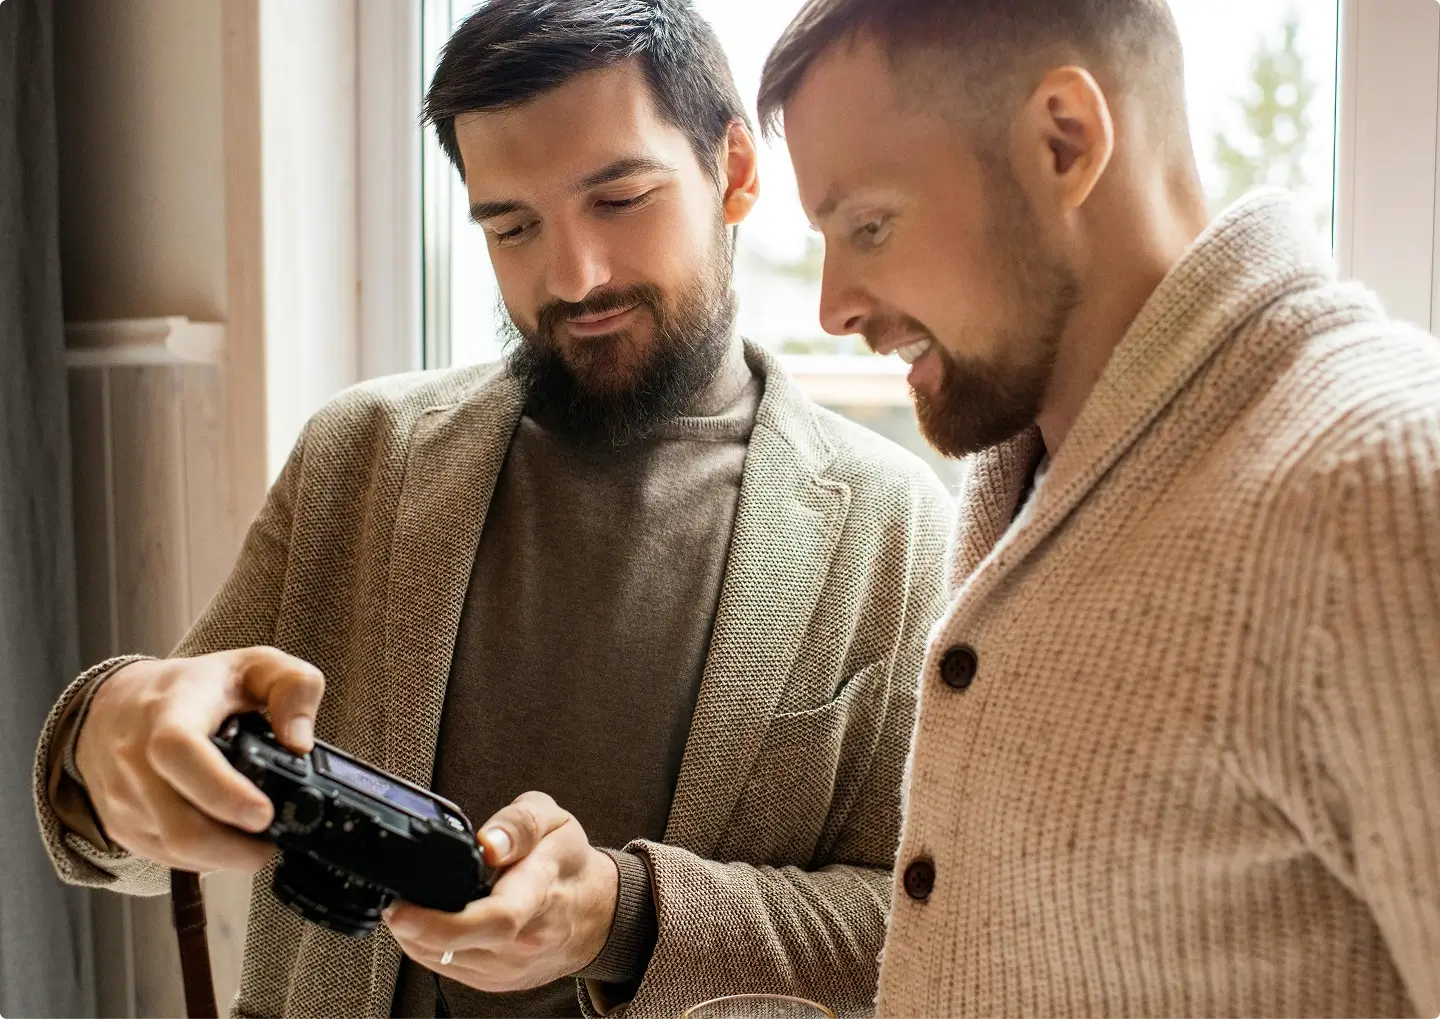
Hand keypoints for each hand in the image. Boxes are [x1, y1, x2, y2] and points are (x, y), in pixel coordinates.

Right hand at [73, 647, 325, 873]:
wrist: (116, 704)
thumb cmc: (194, 685)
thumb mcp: (254, 665)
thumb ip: (294, 688)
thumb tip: (301, 744)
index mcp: (171, 710)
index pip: (179, 751)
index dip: (222, 791)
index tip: (263, 813)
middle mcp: (135, 756)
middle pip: (180, 826)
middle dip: (237, 848)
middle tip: (274, 840)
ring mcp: (123, 796)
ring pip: (176, 850)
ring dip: (224, 856)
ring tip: (255, 837)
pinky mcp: (120, 826)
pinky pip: (166, 859)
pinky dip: (204, 858)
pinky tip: (226, 837)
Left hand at [385, 792, 618, 992]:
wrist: (594, 913)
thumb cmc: (568, 862)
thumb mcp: (554, 820)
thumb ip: (518, 824)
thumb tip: (487, 844)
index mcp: (541, 889)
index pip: (497, 917)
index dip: (442, 921)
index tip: (402, 911)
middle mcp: (527, 937)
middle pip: (460, 944)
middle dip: (413, 926)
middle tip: (393, 901)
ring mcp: (510, 966)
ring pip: (443, 960)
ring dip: (416, 935)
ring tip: (413, 903)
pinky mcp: (496, 981)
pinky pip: (446, 968)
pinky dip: (427, 946)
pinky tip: (429, 922)